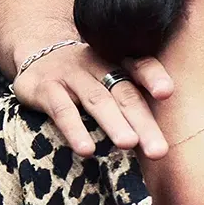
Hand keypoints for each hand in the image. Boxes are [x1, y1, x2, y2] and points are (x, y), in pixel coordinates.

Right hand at [10, 42, 174, 157]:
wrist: (37, 54)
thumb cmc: (85, 77)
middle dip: (143, 122)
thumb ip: (132, 100)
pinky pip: (62, 110)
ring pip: (97, 100)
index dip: (153, 77)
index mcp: (118, 62)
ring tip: (129, 144)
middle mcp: (97, 65)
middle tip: (158, 150)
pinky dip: (75, 129)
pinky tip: (86, 150)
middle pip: (124, 93)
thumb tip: (159, 141)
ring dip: (114, 123)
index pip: (140, 65)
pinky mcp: (44, 88)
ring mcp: (70, 74)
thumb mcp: (108, 80)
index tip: (166, 93)